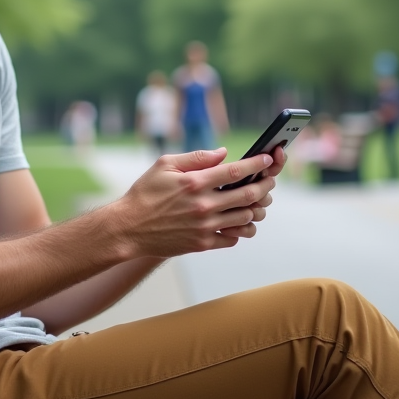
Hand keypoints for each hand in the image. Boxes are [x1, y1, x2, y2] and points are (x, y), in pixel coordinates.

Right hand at [108, 146, 282, 258]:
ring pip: (245, 218)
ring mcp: (205, 227)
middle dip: (265, 185)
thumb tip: (224, 153)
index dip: (256, 164)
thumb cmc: (145, 193)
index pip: (235, 171)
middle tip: (270, 181)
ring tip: (256, 201)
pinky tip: (237, 221)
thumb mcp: (165, 165)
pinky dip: (240, 229)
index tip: (268, 160)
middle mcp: (203, 205)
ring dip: (255, 208)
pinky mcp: (202, 244)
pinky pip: (233, 238)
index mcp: (195, 182)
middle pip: (248, 195)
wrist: (128, 228)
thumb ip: (197, 157)